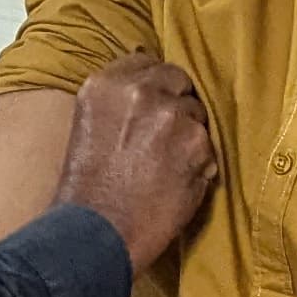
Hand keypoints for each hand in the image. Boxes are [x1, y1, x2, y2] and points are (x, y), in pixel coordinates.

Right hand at [51, 54, 217, 270]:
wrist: (96, 234)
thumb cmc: (87, 191)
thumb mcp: (89, 127)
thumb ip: (117, 103)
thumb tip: (151, 92)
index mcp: (104, 84)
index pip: (146, 62)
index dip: (155, 86)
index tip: (153, 106)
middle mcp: (138, 90)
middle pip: (177, 80)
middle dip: (176, 105)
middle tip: (164, 139)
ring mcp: (170, 114)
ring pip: (196, 114)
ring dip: (189, 136)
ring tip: (165, 168)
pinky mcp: (195, 142)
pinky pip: (210, 146)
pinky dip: (200, 164)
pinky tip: (176, 184)